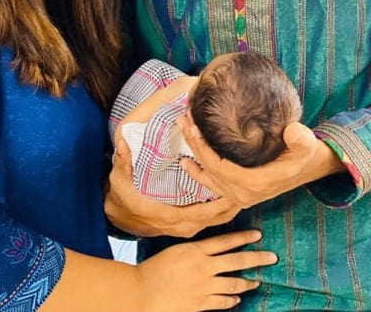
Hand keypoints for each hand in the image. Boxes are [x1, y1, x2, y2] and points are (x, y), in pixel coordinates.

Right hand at [104, 138, 240, 237]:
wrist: (118, 218)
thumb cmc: (121, 198)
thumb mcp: (119, 179)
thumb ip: (122, 161)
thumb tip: (122, 142)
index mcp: (171, 216)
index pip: (204, 213)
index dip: (221, 202)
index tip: (236, 189)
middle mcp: (182, 226)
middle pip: (217, 219)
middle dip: (235, 203)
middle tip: (252, 187)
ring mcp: (186, 228)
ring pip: (217, 222)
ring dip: (233, 207)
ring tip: (250, 190)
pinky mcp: (188, 225)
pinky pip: (212, 221)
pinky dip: (225, 211)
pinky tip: (235, 197)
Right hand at [137, 229, 276, 310]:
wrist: (142, 293)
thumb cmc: (154, 269)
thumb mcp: (175, 250)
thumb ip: (194, 251)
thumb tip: (209, 250)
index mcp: (196, 250)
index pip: (225, 241)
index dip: (243, 238)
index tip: (258, 235)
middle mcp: (204, 267)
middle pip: (236, 261)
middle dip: (257, 258)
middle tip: (272, 257)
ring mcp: (204, 287)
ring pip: (234, 284)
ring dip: (248, 282)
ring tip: (258, 281)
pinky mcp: (201, 304)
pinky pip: (223, 302)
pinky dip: (232, 300)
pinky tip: (237, 299)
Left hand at [178, 118, 344, 208]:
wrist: (310, 167)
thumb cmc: (306, 153)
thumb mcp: (307, 144)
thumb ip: (301, 139)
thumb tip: (293, 131)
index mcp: (255, 183)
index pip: (219, 167)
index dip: (203, 148)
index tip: (193, 126)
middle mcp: (244, 194)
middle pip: (209, 170)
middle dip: (193, 145)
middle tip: (183, 120)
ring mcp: (240, 195)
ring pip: (208, 177)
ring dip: (193, 156)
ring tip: (182, 132)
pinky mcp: (239, 191)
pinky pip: (213, 183)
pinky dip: (199, 172)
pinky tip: (186, 162)